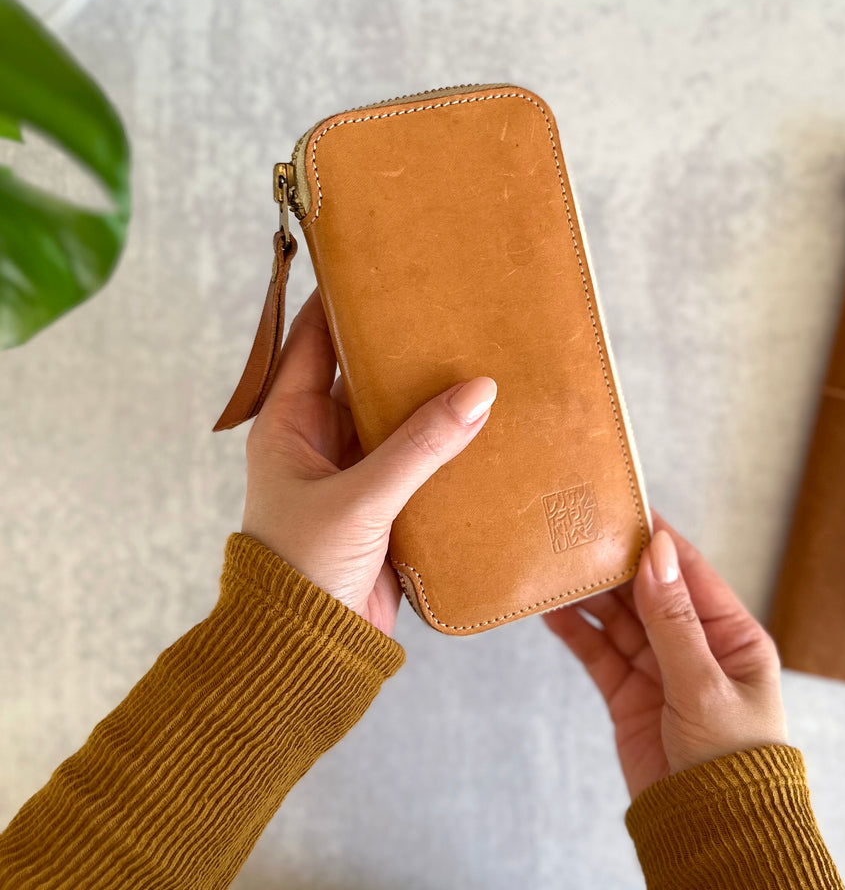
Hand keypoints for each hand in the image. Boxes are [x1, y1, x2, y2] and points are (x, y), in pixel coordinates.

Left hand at [241, 288, 496, 636]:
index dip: (341, 303)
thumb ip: (421, 446)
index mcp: (289, 425)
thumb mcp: (361, 498)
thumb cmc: (304, 570)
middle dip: (399, 348)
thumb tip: (479, 392)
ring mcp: (354, 473)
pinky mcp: (385, 505)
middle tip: (445, 309)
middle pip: (362, 377)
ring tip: (474, 356)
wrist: (310, 652)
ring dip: (428, 398)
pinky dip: (445, 443)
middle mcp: (319, 441)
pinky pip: (418, 460)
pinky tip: (481, 424)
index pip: (312, 343)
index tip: (381, 267)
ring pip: (395, 419)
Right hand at [544, 509, 786, 798]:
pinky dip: (577, 632)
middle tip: (580, 532)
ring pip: (619, 620)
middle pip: (648, 591)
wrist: (711, 834)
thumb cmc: (733, 760)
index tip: (626, 506)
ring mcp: (660, 670)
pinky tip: (553, 612)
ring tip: (558, 567)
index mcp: (732, 636)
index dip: (658, 539)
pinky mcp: (629, 696)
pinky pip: (600, 654)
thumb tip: (658, 552)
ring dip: (591, 595)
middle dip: (616, 564)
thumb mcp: (705, 684)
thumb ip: (674, 619)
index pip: (689, 573)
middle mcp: (695, 647)